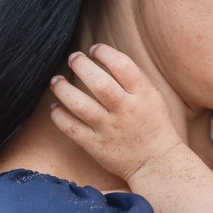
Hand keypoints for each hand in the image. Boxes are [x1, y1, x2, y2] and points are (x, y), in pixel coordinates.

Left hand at [49, 44, 182, 181]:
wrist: (157, 162)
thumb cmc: (153, 124)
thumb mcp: (153, 96)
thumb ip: (132, 78)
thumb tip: (104, 57)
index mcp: (143, 94)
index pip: (122, 65)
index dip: (104, 52)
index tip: (94, 49)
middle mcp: (126, 110)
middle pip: (98, 83)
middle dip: (81, 65)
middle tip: (73, 58)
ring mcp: (109, 129)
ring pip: (79, 105)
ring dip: (63, 89)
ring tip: (56, 81)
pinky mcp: (96, 146)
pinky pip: (71, 128)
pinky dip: (59, 116)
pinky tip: (55, 107)